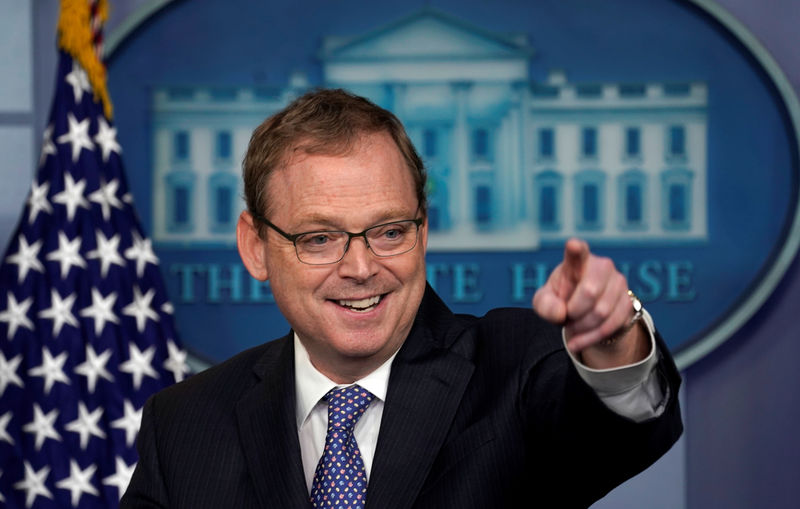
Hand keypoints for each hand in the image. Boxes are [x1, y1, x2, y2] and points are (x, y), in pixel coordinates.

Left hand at [533, 238, 646, 366]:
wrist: (584, 315)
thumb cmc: (561, 300)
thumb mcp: (545, 302)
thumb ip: (545, 305)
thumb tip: (561, 312)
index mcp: (576, 261)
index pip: (578, 251)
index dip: (576, 249)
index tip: (573, 246)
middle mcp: (602, 266)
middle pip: (590, 291)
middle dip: (574, 311)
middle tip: (566, 316)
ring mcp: (619, 282)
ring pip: (601, 312)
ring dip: (582, 326)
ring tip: (572, 327)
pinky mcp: (629, 300)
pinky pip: (612, 325)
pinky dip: (591, 338)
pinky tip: (577, 342)